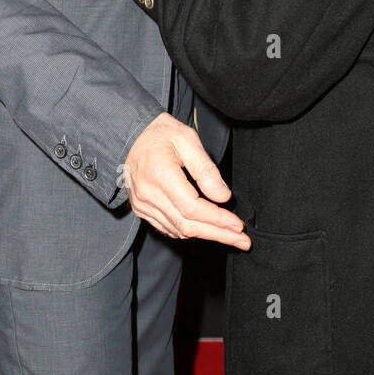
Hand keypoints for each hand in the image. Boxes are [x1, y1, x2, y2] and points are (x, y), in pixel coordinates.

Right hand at [121, 112, 249, 248]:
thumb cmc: (161, 133)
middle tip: (241, 241)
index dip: (217, 219)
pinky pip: (168, 227)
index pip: (193, 208)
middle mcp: (148, 194)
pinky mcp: (141, 209)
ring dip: (206, 236)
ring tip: (230, 236)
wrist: (131, 134)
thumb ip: (206, 169)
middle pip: (187, 226)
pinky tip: (206, 229)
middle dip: (217, 235)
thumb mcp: (188, 139)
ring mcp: (142, 204)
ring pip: (178, 230)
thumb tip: (222, 196)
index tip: (238, 224)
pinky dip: (189, 231)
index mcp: (160, 174)